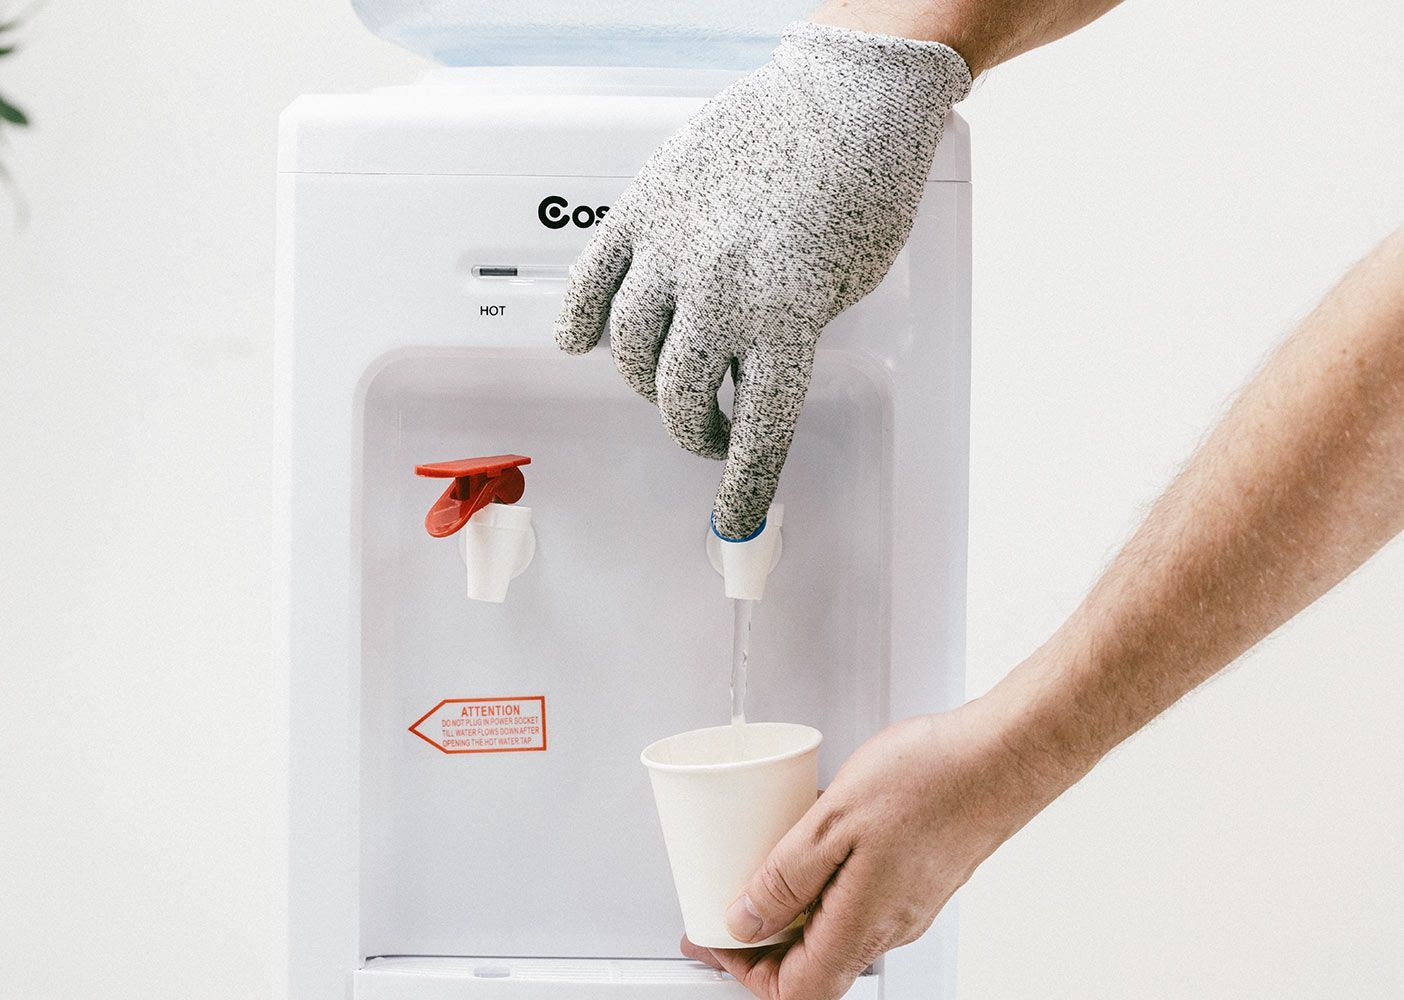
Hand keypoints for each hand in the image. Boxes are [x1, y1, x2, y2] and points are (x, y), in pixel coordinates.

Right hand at [554, 22, 970, 539]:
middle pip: (677, 398)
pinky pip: (590, 279)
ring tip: (667, 382)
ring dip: (644, 382)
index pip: (755, 434)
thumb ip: (789, 338)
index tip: (734, 521)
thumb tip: (742, 377)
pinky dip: (579, 318)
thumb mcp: (845, 286)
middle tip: (710, 430)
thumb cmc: (863, 184)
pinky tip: (581, 341)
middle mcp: (721, 292)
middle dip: (694, 431)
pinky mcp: (643, 207)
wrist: (843, 97)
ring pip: (628, 348)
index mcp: (785, 319)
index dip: (741, 489)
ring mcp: (673, 248)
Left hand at [681, 704, 1072, 999]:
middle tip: (724, 899)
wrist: (1004, 755)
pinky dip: (822, 880)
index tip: (715, 938)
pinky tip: (811, 837)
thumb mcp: (833, 822)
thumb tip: (744, 920)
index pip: (794, 990)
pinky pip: (856, 896)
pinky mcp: (916, 877)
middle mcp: (888, 928)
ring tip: (759, 862)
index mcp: (863, 925)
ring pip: (833, 926)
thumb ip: (785, 878)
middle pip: (811, 963)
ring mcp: (906, 904)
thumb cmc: (931, 780)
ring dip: (790, 906)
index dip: (745, 972)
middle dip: (760, 938)